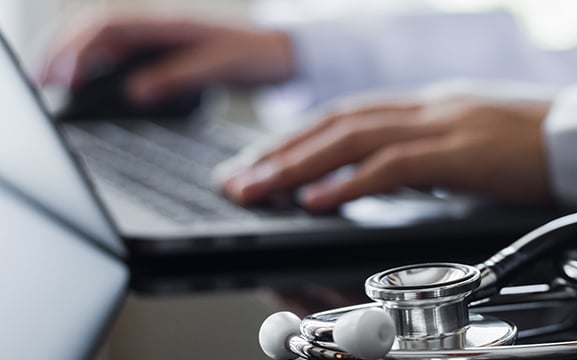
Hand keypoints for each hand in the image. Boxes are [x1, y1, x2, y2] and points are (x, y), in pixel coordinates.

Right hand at [39, 14, 293, 103]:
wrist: (287, 51)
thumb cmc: (259, 53)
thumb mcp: (223, 65)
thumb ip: (180, 75)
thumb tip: (136, 91)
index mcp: (169, 23)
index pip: (106, 26)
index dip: (76, 48)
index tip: (56, 75)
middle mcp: (159, 26)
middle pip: (94, 30)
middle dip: (61, 51)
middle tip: (38, 82)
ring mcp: (160, 38)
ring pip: (104, 41)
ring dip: (75, 58)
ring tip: (50, 84)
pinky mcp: (165, 53)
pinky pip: (121, 54)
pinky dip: (97, 67)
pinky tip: (87, 85)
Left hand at [221, 95, 552, 211]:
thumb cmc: (535, 144)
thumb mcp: (470, 139)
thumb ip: (426, 150)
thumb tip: (386, 172)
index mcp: (425, 105)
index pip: (346, 114)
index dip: (297, 135)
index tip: (262, 158)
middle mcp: (424, 108)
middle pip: (334, 123)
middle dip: (279, 151)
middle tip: (237, 178)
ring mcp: (440, 125)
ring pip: (350, 139)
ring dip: (297, 165)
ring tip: (257, 189)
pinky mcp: (458, 153)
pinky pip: (391, 167)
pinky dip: (348, 183)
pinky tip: (317, 201)